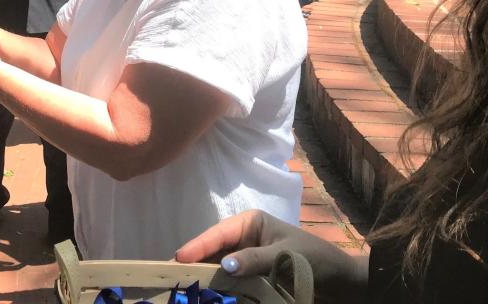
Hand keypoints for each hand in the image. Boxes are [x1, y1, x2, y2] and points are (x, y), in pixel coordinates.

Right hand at [175, 210, 367, 302]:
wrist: (341, 281)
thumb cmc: (315, 259)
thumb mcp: (284, 256)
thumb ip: (254, 260)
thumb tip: (225, 266)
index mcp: (250, 222)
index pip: (218, 233)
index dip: (198, 245)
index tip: (179, 258)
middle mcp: (245, 237)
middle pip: (214, 249)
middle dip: (197, 261)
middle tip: (174, 274)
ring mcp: (247, 256)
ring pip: (220, 265)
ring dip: (207, 276)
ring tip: (186, 285)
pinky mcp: (252, 274)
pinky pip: (231, 279)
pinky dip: (221, 286)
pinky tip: (209, 293)